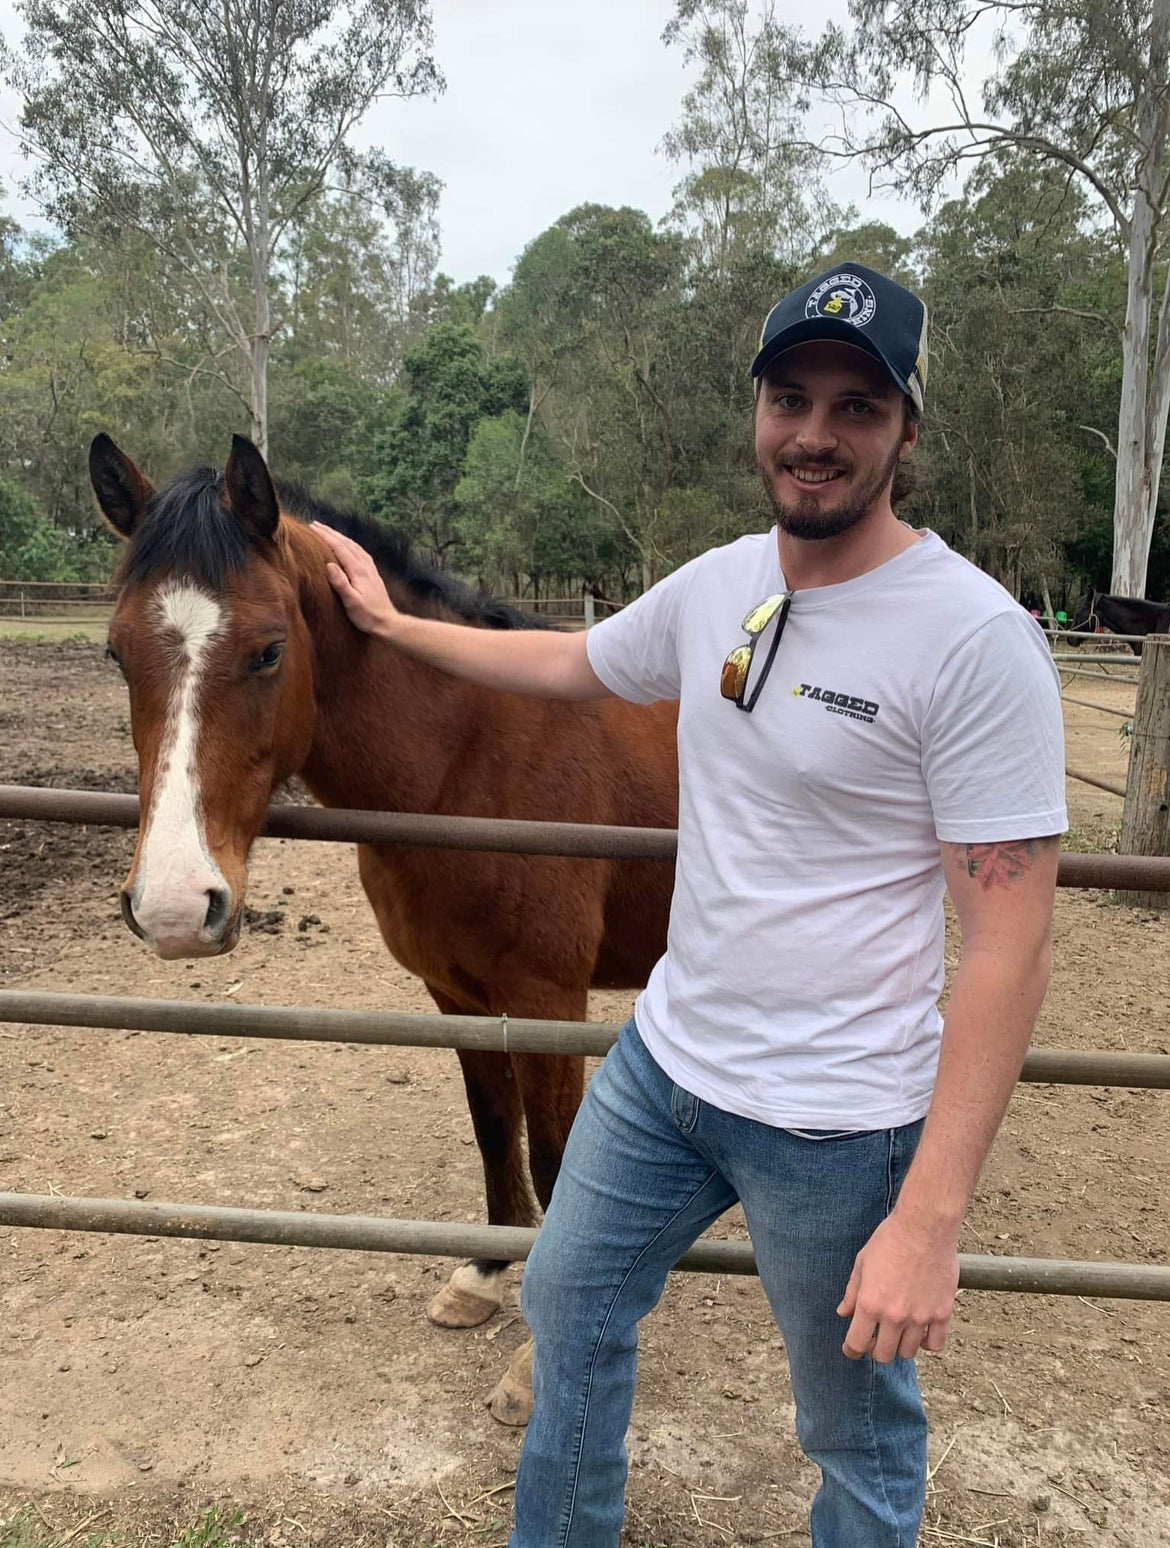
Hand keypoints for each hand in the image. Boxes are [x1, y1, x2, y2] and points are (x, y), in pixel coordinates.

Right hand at [313, 522, 399, 637]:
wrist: (388, 623)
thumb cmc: (367, 616)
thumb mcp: (351, 602)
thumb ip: (341, 583)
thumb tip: (329, 564)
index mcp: (358, 570)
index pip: (339, 547)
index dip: (324, 536)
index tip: (311, 527)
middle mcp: (365, 565)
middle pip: (346, 543)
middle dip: (330, 532)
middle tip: (315, 524)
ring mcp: (370, 568)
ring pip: (353, 546)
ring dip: (340, 536)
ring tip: (328, 531)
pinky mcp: (373, 573)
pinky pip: (359, 552)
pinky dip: (350, 544)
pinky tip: (348, 546)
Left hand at [837, 1210, 959, 1361]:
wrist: (924, 1226)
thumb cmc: (890, 1239)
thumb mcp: (862, 1263)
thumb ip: (852, 1292)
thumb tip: (843, 1313)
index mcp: (870, 1304)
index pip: (857, 1344)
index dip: (851, 1350)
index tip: (852, 1349)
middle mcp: (894, 1316)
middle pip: (883, 1355)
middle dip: (875, 1350)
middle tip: (876, 1338)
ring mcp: (920, 1317)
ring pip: (908, 1353)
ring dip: (900, 1345)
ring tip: (899, 1332)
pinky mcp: (942, 1313)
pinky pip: (935, 1345)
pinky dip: (927, 1343)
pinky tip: (921, 1332)